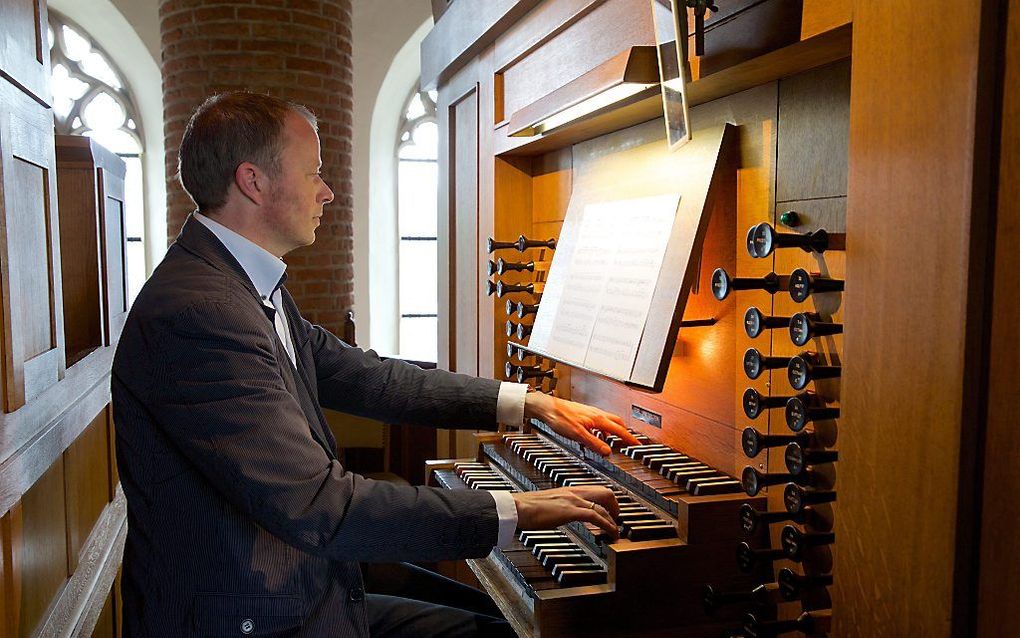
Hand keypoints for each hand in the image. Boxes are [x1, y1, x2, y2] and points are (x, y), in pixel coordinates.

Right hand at [512, 486, 619, 540]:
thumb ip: (558, 508)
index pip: (595, 490)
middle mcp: (573, 492)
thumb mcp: (548, 505)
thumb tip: (560, 516)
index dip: (607, 500)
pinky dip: (608, 526)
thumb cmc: (527, 508)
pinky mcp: (571, 511)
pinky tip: (611, 534)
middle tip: (617, 519)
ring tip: (616, 530)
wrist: (517, 508)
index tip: (610, 511)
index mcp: (568, 490)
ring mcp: (573, 500)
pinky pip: (596, 516)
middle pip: (605, 492)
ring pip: (604, 504)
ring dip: (614, 519)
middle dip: (615, 506)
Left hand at [524, 393, 640, 455]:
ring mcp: (590, 412)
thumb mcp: (578, 435)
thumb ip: (594, 443)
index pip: (620, 430)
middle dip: (625, 432)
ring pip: (608, 421)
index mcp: (599, 418)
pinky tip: (596, 434)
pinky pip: (599, 421)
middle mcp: (597, 413)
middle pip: (617, 422)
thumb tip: (607, 451)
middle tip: (630, 441)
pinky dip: (603, 428)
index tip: (638, 444)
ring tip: (614, 440)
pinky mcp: (583, 413)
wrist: (546, 407)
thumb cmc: (560, 417)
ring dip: (614, 430)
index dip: (630, 438)